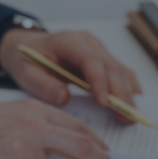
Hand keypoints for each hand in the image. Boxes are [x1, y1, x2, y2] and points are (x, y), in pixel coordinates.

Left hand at [0, 28, 141, 119]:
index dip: (100, 81)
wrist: (29, 48)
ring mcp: (98, 49)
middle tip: (124, 117)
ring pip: (120, 69)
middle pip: (111, 66)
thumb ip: (43, 86)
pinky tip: (131, 105)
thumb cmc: (27, 60)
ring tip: (129, 117)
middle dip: (119, 93)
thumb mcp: (26, 74)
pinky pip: (121, 72)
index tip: (104, 103)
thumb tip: (64, 98)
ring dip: (127, 93)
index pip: (91, 60)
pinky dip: (128, 88)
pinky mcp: (103, 58)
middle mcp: (87, 42)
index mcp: (68, 41)